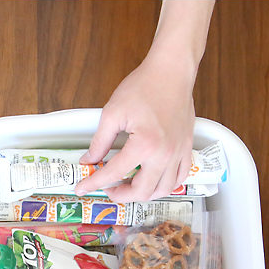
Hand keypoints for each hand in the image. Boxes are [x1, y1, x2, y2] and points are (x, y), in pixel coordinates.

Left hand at [75, 51, 196, 202]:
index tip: (82, 187)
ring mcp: (179, 153)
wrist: (172, 72)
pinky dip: (165, 185)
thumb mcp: (113, 112)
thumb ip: (100, 141)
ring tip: (128, 185)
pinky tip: (153, 179)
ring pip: (162, 190)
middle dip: (121, 195)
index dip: (95, 183)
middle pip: (142, 191)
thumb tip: (90, 159)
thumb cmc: (145, 86)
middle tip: (107, 187)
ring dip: (143, 194)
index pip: (114, 173)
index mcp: (145, 145)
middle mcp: (165, 154)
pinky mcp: (186, 148)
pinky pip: (179, 178)